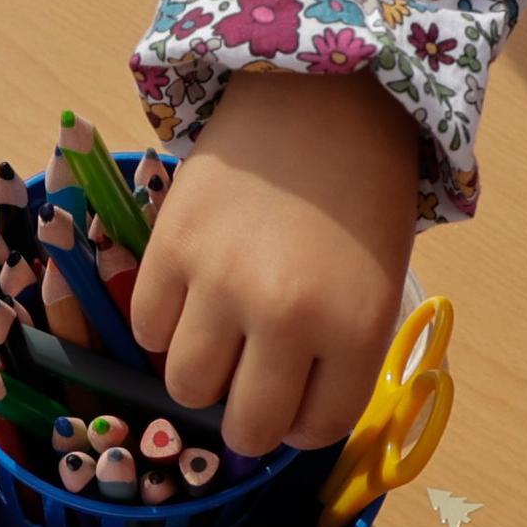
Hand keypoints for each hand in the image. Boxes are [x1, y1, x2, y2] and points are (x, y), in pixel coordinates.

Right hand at [130, 68, 419, 454]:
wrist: (320, 97)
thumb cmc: (361, 195)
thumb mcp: (379, 283)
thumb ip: (339, 353)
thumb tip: (284, 412)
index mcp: (355, 328)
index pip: (315, 430)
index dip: (302, 425)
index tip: (296, 402)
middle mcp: (287, 316)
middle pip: (246, 428)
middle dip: (247, 423)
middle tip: (247, 392)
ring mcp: (220, 282)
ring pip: (185, 388)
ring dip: (200, 376)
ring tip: (217, 339)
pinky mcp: (169, 247)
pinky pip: (147, 328)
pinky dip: (165, 325)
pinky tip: (190, 296)